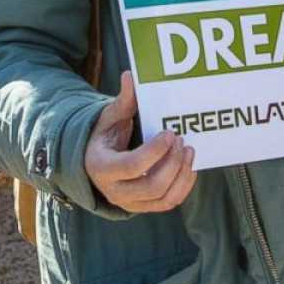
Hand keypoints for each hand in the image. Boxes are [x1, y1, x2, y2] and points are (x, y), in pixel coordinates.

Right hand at [85, 73, 196, 213]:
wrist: (94, 164)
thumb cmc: (104, 137)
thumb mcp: (109, 118)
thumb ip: (123, 101)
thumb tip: (131, 76)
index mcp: (101, 166)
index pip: (132, 166)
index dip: (154, 152)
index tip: (168, 133)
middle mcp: (114, 191)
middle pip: (152, 185)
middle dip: (172, 163)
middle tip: (180, 140)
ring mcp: (130, 203)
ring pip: (163, 197)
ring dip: (181, 174)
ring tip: (188, 151)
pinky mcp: (144, 207)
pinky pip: (168, 202)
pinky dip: (183, 186)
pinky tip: (188, 166)